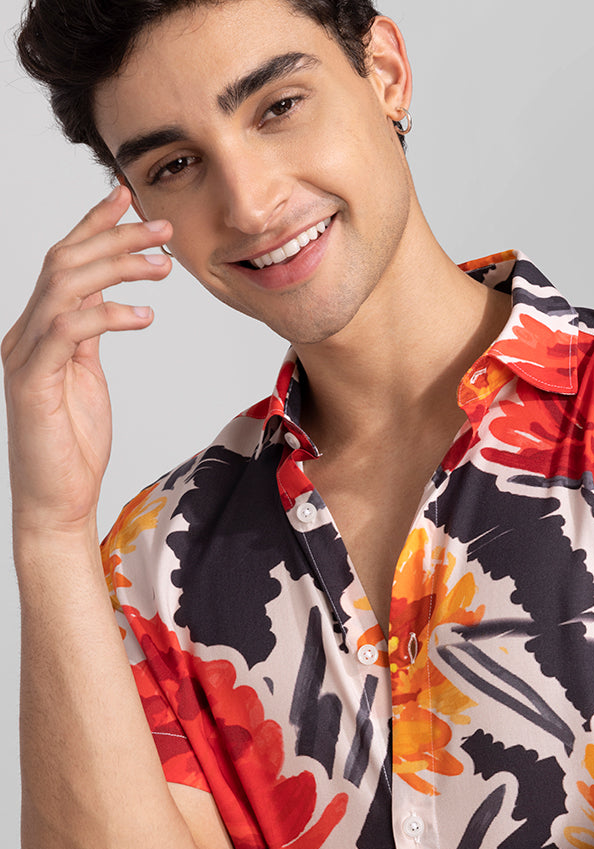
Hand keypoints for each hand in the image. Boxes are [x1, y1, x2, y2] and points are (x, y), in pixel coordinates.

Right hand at [2, 184, 172, 538]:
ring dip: (117, 268)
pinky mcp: (34, 381)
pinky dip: (109, 315)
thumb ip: (90, 336)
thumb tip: (111, 301)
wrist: (56, 499)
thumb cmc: (72, 445)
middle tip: (163, 230)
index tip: (128, 198)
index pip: (64, 262)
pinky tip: (145, 316)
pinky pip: (70, 330)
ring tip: (163, 267)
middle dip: (115, 237)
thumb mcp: (86, 377)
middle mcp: (24, 334)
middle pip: (64, 262)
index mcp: (37, 329)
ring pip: (65, 285)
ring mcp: (24, 356)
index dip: (93, 226)